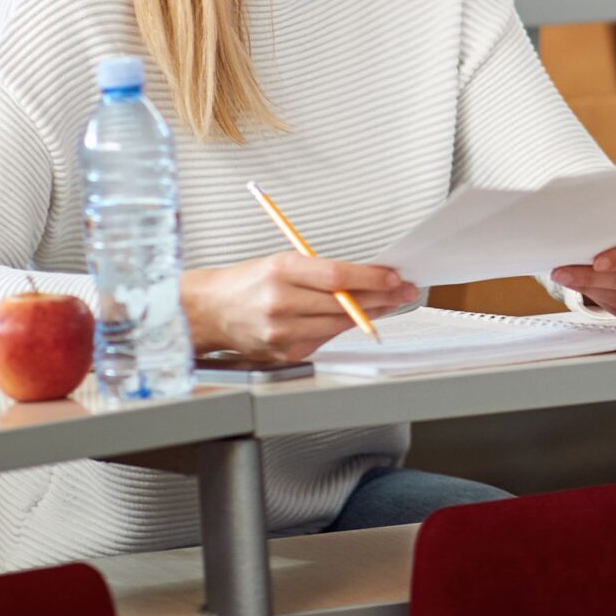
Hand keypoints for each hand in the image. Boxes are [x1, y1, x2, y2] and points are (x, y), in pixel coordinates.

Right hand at [181, 254, 417, 366]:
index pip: (337, 277)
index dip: (371, 278)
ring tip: (388, 303)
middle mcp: (281, 303)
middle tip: (403, 290)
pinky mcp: (286, 353)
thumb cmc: (248, 282)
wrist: (212, 311)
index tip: (393, 276)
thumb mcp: (282, 262)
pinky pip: (325, 339)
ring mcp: (283, 333)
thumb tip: (367, 277)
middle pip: (344, 304)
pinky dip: (342, 328)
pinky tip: (355, 318)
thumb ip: (322, 271)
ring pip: (339, 324)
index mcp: (281, 272)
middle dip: (381, 297)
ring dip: (369, 314)